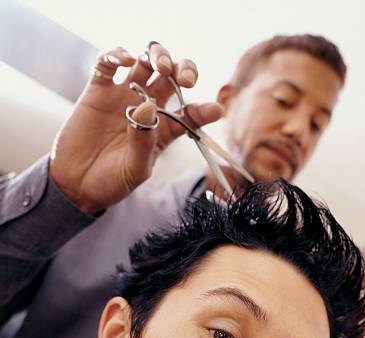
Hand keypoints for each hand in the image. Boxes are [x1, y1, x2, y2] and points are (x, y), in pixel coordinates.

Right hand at [50, 42, 221, 214]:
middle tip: (183, 79)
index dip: (205, 109)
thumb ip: (144, 140)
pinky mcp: (97, 91)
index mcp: (163, 130)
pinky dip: (116, 54)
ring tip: (157, 66)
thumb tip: (148, 105)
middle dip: (182, 68)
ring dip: (156, 55)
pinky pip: (108, 63)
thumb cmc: (112, 182)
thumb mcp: (135, 169)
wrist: (76, 185)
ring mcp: (123, 96)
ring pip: (145, 62)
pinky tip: (124, 60)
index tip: (216, 110)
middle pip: (171, 76)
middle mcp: (147, 108)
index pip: (190, 113)